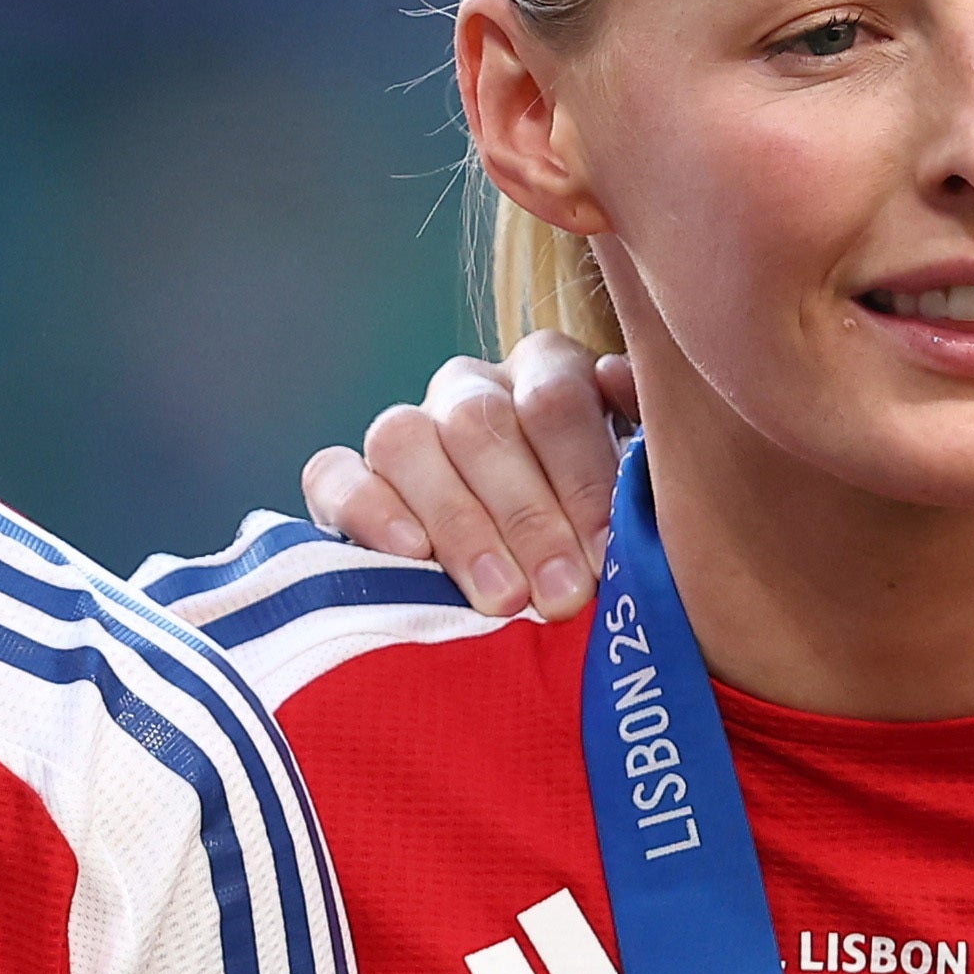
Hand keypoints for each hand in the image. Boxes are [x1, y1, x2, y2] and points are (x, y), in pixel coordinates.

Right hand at [293, 331, 632, 619]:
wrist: (527, 596)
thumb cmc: (595, 548)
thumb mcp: (635, 503)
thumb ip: (640, 454)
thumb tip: (618, 382)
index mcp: (546, 374)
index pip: (554, 398)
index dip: (581, 477)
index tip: (605, 555)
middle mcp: (470, 389)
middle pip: (480, 424)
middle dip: (527, 517)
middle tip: (563, 595)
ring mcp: (404, 430)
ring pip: (404, 438)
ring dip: (458, 523)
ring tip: (501, 599)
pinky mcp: (341, 479)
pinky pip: (333, 474)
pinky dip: (369, 510)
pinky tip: (410, 554)